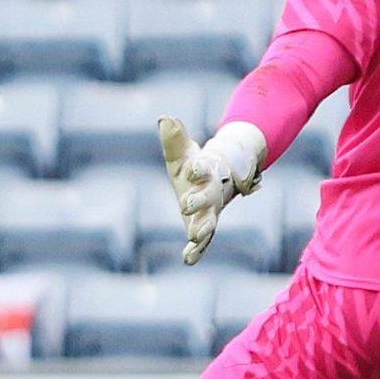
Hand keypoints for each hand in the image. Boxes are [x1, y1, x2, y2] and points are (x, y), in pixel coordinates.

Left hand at [158, 118, 264, 265]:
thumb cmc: (194, 166)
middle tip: (185, 204)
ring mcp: (210, 212)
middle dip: (199, 201)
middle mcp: (210, 193)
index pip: (203, 168)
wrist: (216, 182)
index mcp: (206, 171)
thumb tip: (163, 118)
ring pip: (209, 222)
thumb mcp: (181, 153)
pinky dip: (196, 251)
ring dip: (202, 230)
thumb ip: (173, 139)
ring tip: (193, 238)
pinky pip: (203, 241)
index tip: (192, 168)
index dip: (198, 168)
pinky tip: (188, 260)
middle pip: (207, 197)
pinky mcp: (205, 228)